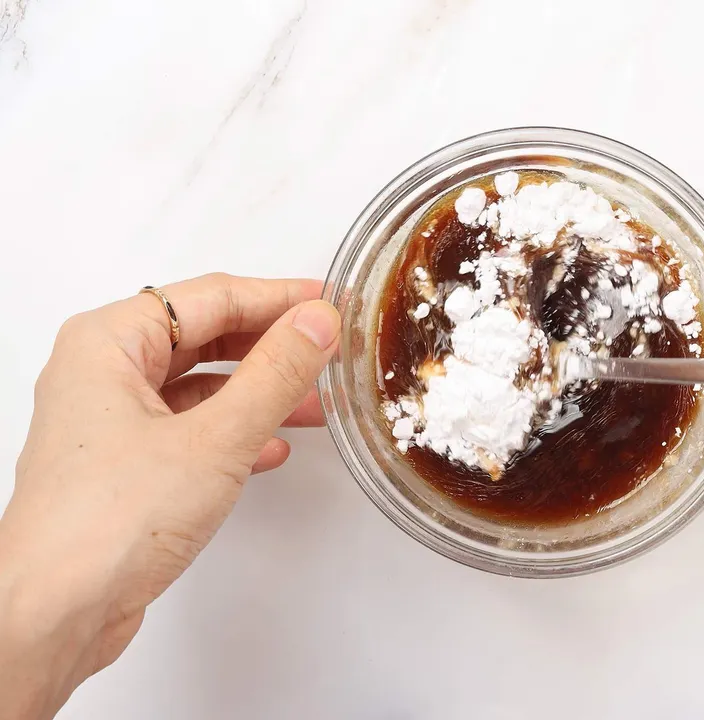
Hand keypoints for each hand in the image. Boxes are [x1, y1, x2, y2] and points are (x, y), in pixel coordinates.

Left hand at [0, 273, 340, 719]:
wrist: (55, 612)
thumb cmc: (108, 523)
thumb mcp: (216, 438)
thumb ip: (275, 374)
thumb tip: (317, 323)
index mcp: (108, 343)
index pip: (212, 297)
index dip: (278, 298)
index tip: (329, 304)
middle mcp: (101, 373)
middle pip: (204, 336)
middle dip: (271, 345)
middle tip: (328, 348)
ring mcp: (109, 422)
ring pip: (200, 385)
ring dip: (259, 392)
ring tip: (315, 403)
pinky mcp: (123, 467)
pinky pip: (190, 428)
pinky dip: (234, 432)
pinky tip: (271, 450)